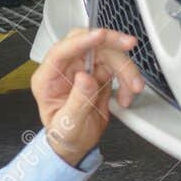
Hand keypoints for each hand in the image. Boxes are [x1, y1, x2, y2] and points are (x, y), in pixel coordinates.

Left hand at [30, 27, 143, 165]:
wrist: (76, 145)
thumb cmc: (64, 135)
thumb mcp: (69, 124)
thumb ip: (78, 101)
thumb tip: (85, 78)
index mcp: (48, 78)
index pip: (61, 51)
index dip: (82, 41)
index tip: (100, 36)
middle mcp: (65, 70)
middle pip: (88, 44)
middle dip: (111, 44)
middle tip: (128, 45)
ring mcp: (82, 70)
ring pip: (107, 54)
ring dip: (125, 68)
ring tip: (133, 89)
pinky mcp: (98, 74)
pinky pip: (116, 67)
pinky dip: (127, 79)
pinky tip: (126, 95)